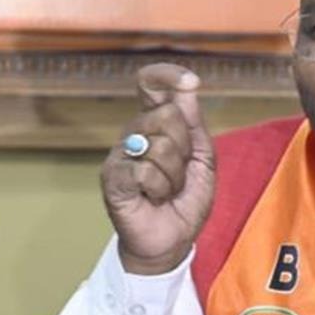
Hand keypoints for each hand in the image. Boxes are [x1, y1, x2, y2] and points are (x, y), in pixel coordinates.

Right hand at [100, 63, 215, 274]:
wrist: (173, 239)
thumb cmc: (186, 199)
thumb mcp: (202, 158)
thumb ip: (194, 122)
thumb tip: (188, 85)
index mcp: (155, 124)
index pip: (150, 85)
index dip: (166, 75)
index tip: (190, 80)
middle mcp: (134, 132)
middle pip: (167, 115)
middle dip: (185, 148)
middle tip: (180, 172)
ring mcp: (120, 154)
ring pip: (160, 145)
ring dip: (175, 175)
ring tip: (167, 189)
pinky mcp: (112, 177)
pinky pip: (145, 170)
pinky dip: (160, 188)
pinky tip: (153, 198)